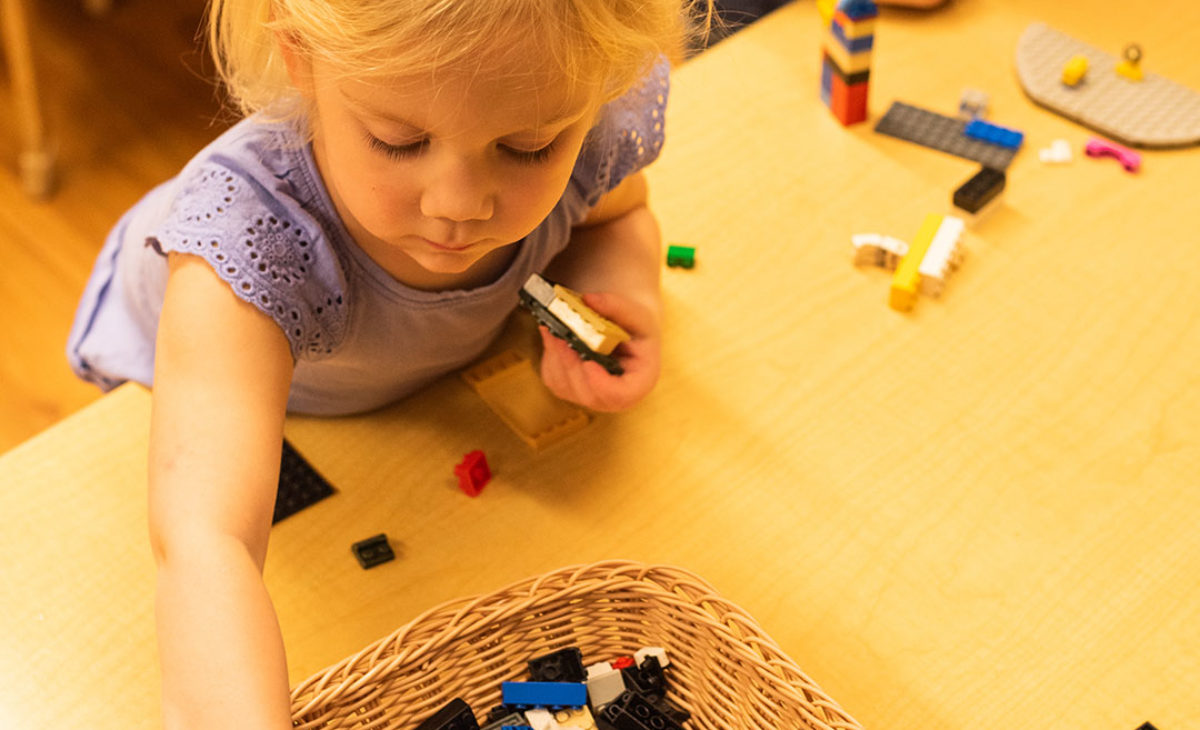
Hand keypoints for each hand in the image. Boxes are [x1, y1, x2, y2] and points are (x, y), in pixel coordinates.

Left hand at [538, 291, 660, 412]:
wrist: (625, 332)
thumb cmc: (635, 326)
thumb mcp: (635, 313)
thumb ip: (615, 306)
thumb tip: (588, 300)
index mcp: (638, 382)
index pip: (620, 395)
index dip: (601, 383)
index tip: (588, 362)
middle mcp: (614, 398)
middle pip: (587, 393)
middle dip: (570, 363)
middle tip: (558, 335)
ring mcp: (590, 396)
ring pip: (565, 386)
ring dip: (556, 357)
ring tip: (551, 329)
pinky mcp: (569, 389)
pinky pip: (553, 378)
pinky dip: (550, 357)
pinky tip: (553, 337)